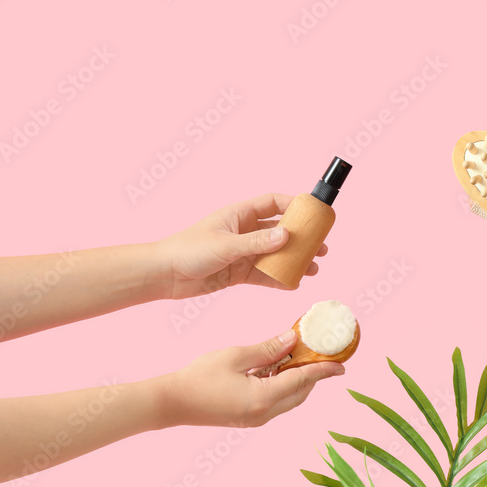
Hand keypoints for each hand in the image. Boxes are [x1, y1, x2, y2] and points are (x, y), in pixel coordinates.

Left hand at [155, 193, 328, 299]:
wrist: (165, 275)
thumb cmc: (189, 251)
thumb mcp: (226, 245)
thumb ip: (257, 242)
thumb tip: (287, 235)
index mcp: (240, 215)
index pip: (273, 203)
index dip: (294, 205)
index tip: (314, 211)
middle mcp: (244, 231)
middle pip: (280, 230)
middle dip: (301, 238)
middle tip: (321, 247)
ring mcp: (243, 252)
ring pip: (275, 254)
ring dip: (294, 260)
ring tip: (313, 268)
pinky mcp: (238, 272)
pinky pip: (265, 274)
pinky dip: (279, 278)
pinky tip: (294, 283)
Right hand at [166, 329, 344, 427]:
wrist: (172, 403)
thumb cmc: (199, 377)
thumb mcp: (236, 355)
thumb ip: (268, 349)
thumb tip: (293, 340)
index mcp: (263, 398)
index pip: (303, 381)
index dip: (324, 371)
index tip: (342, 365)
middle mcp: (264, 413)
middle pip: (300, 393)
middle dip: (314, 375)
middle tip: (324, 356)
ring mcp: (256, 419)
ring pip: (290, 399)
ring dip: (299, 380)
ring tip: (302, 358)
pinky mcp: (248, 418)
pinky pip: (276, 402)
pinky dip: (284, 386)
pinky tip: (279, 369)